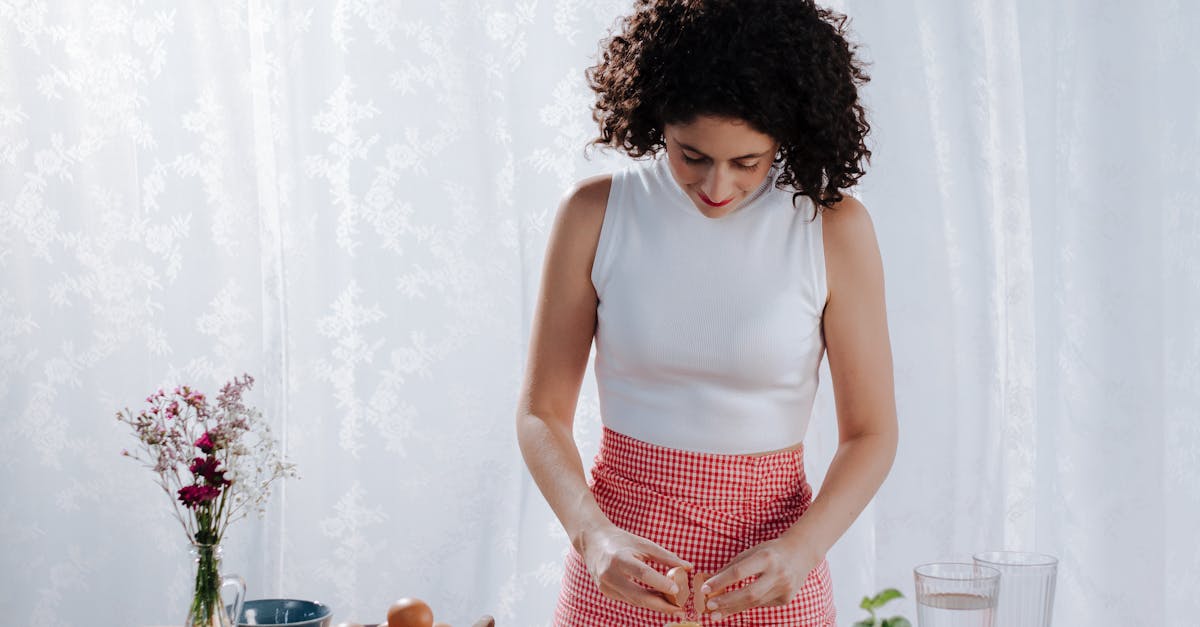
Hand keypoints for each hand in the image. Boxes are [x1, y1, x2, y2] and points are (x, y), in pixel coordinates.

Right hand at [578, 523, 693, 617]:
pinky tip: (658, 601)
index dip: (660, 583)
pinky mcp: (606, 592)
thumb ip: (666, 557)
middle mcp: (610, 574)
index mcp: (620, 558)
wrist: (592, 542)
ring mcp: (606, 586)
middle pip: (639, 595)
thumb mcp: (644, 544)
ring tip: (673, 607)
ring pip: (635, 601)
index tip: (677, 590)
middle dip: (661, 605)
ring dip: (655, 605)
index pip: (643, 573)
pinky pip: (629, 600)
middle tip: (679, 610)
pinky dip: (644, 601)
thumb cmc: (621, 540)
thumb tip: (688, 567)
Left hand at [699, 537, 819, 621]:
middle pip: (749, 593)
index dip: (720, 581)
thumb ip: (732, 566)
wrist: (800, 554)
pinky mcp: (786, 599)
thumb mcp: (751, 552)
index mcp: (766, 557)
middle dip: (727, 601)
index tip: (704, 589)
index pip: (739, 572)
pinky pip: (762, 604)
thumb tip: (710, 581)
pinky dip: (748, 604)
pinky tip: (737, 605)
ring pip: (755, 603)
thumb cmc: (771, 551)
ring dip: (733, 608)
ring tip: (716, 613)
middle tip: (709, 606)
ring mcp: (784, 588)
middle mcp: (778, 573)